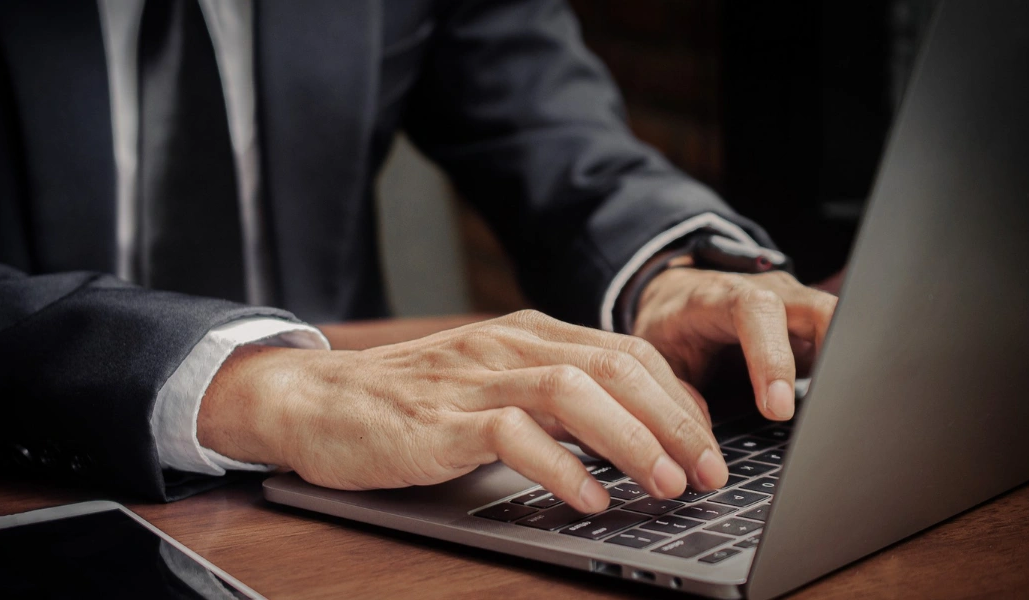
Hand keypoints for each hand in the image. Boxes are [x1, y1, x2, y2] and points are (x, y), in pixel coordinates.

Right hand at [198, 310, 728, 512]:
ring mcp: (473, 381)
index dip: (678, 400)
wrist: (318, 400)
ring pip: (573, 391)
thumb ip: (554, 395)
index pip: (627, 352)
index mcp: (528, 334)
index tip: (710, 446)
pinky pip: (513, 435)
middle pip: (614, 367)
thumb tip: (631, 432)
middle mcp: (508, 347)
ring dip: (632, 440)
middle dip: (674, 421)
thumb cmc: (411, 400)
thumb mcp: (493, 383)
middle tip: (711, 471)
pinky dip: (561, 467)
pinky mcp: (440, 420)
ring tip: (667, 484)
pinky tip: (591, 499)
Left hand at [632, 267, 837, 420]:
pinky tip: (845, 406)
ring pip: (839, 323)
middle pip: (816, 309)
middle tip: (831, 411)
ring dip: (846, 365)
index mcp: (720, 297)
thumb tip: (701, 439)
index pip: (755, 312)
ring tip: (845, 413)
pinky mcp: (812, 328)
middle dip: (831, 356)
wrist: (677, 302)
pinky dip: (846, 372)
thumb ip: (675, 393)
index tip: (778, 409)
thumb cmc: (669, 332)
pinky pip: (842, 341)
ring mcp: (796, 307)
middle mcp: (768, 294)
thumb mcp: (658, 359)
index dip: (772, 358)